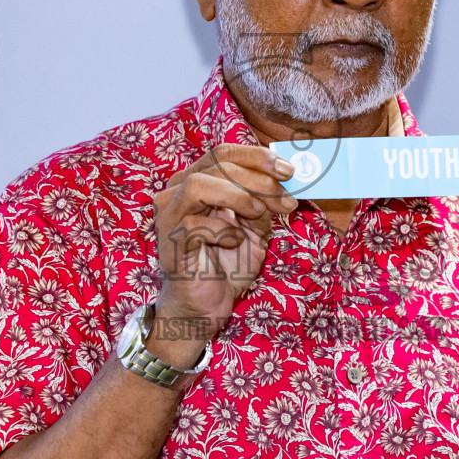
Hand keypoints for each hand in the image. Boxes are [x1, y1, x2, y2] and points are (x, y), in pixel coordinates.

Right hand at [150, 144, 297, 365]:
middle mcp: (177, 191)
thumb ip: (264, 201)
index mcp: (197, 180)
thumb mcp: (254, 226)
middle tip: (285, 197)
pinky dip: (224, 231)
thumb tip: (287, 179)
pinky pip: (197, 225)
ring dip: (238, 196)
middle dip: (258, 177)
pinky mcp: (169, 241)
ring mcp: (169, 215)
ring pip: (199, 184)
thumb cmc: (226, 265)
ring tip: (258, 214)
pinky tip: (234, 243)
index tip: (288, 170)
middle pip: (217, 163)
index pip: (224, 152)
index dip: (257, 157)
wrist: (206, 306)